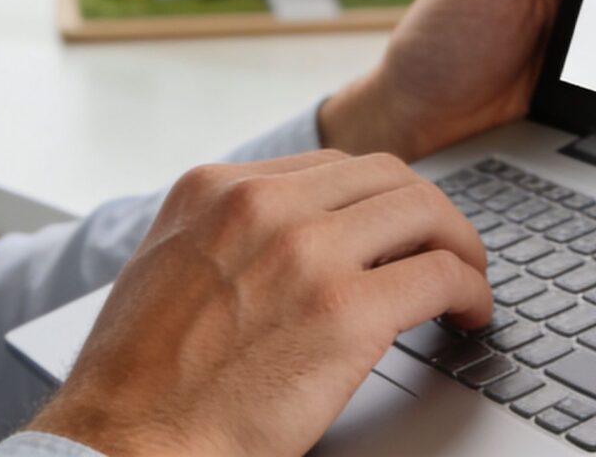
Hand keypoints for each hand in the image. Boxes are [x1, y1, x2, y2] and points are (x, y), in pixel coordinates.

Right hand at [24, 149, 490, 456]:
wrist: (125, 445)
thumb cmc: (139, 384)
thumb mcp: (167, 270)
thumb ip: (225, 241)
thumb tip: (290, 247)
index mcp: (214, 189)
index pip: (328, 167)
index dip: (375, 201)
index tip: (395, 230)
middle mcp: (262, 204)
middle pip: (384, 176)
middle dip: (426, 212)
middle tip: (447, 248)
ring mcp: (307, 251)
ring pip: (424, 212)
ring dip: (458, 244)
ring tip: (468, 280)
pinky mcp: (347, 310)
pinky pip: (441, 276)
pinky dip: (470, 290)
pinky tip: (468, 314)